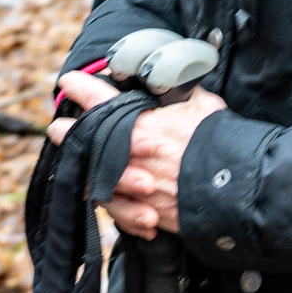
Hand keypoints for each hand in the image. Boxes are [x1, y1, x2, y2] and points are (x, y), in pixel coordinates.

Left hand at [47, 71, 226, 239]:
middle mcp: (126, 154)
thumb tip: (173, 81)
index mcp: (136, 122)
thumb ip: (179, 92)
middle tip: (57, 128)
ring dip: (79, 166)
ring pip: (91, 175)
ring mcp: (130, 185)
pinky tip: (100, 193)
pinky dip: (108, 199)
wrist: (234, 190)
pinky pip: (113, 207)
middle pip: (83, 140)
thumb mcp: (200, 104)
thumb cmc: (218, 143)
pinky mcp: (140, 212)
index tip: (69, 81)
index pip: (96, 98)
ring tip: (73, 160)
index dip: (78, 87)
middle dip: (67, 132)